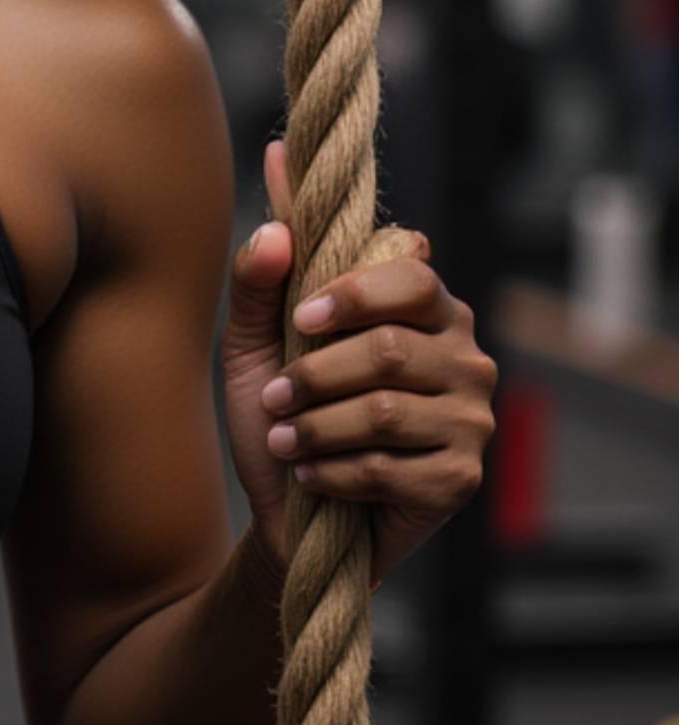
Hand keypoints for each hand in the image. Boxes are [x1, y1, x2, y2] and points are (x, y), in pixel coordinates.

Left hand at [221, 137, 498, 588]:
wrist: (289, 514)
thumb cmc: (283, 416)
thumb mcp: (254, 345)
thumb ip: (259, 277)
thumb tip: (275, 210)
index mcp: (425, 309)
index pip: (411, 273)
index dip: (353, 292)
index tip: (302, 317)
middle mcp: (463, 356)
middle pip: (390, 349)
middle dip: (314, 376)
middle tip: (275, 398)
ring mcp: (471, 419)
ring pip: (384, 410)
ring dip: (315, 427)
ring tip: (284, 438)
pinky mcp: (460, 479)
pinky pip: (388, 467)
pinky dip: (331, 472)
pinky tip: (311, 476)